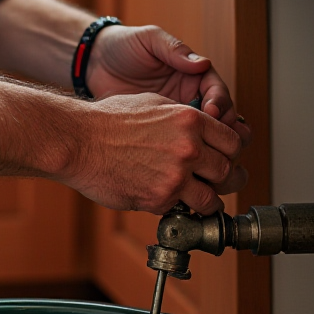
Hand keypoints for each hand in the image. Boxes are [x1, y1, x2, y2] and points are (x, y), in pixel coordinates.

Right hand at [66, 92, 245, 213]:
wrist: (79, 141)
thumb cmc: (108, 120)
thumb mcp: (153, 103)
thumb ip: (183, 118)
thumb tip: (201, 129)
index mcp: (190, 120)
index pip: (234, 142)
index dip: (231, 152)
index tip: (225, 158)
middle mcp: (188, 148)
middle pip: (228, 171)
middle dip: (225, 179)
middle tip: (219, 182)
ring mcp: (175, 176)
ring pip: (212, 199)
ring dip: (208, 201)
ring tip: (200, 199)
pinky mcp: (159, 198)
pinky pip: (183, 211)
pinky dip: (180, 209)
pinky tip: (170, 200)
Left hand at [86, 24, 251, 146]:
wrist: (94, 64)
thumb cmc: (123, 46)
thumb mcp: (149, 40)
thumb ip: (174, 50)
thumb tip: (203, 63)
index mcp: (193, 74)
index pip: (217, 91)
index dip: (220, 103)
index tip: (212, 113)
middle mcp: (190, 96)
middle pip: (220, 118)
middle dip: (222, 130)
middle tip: (216, 142)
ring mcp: (176, 116)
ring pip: (204, 136)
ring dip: (209, 148)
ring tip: (207, 158)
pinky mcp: (161, 132)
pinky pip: (179, 145)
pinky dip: (186, 155)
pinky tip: (185, 164)